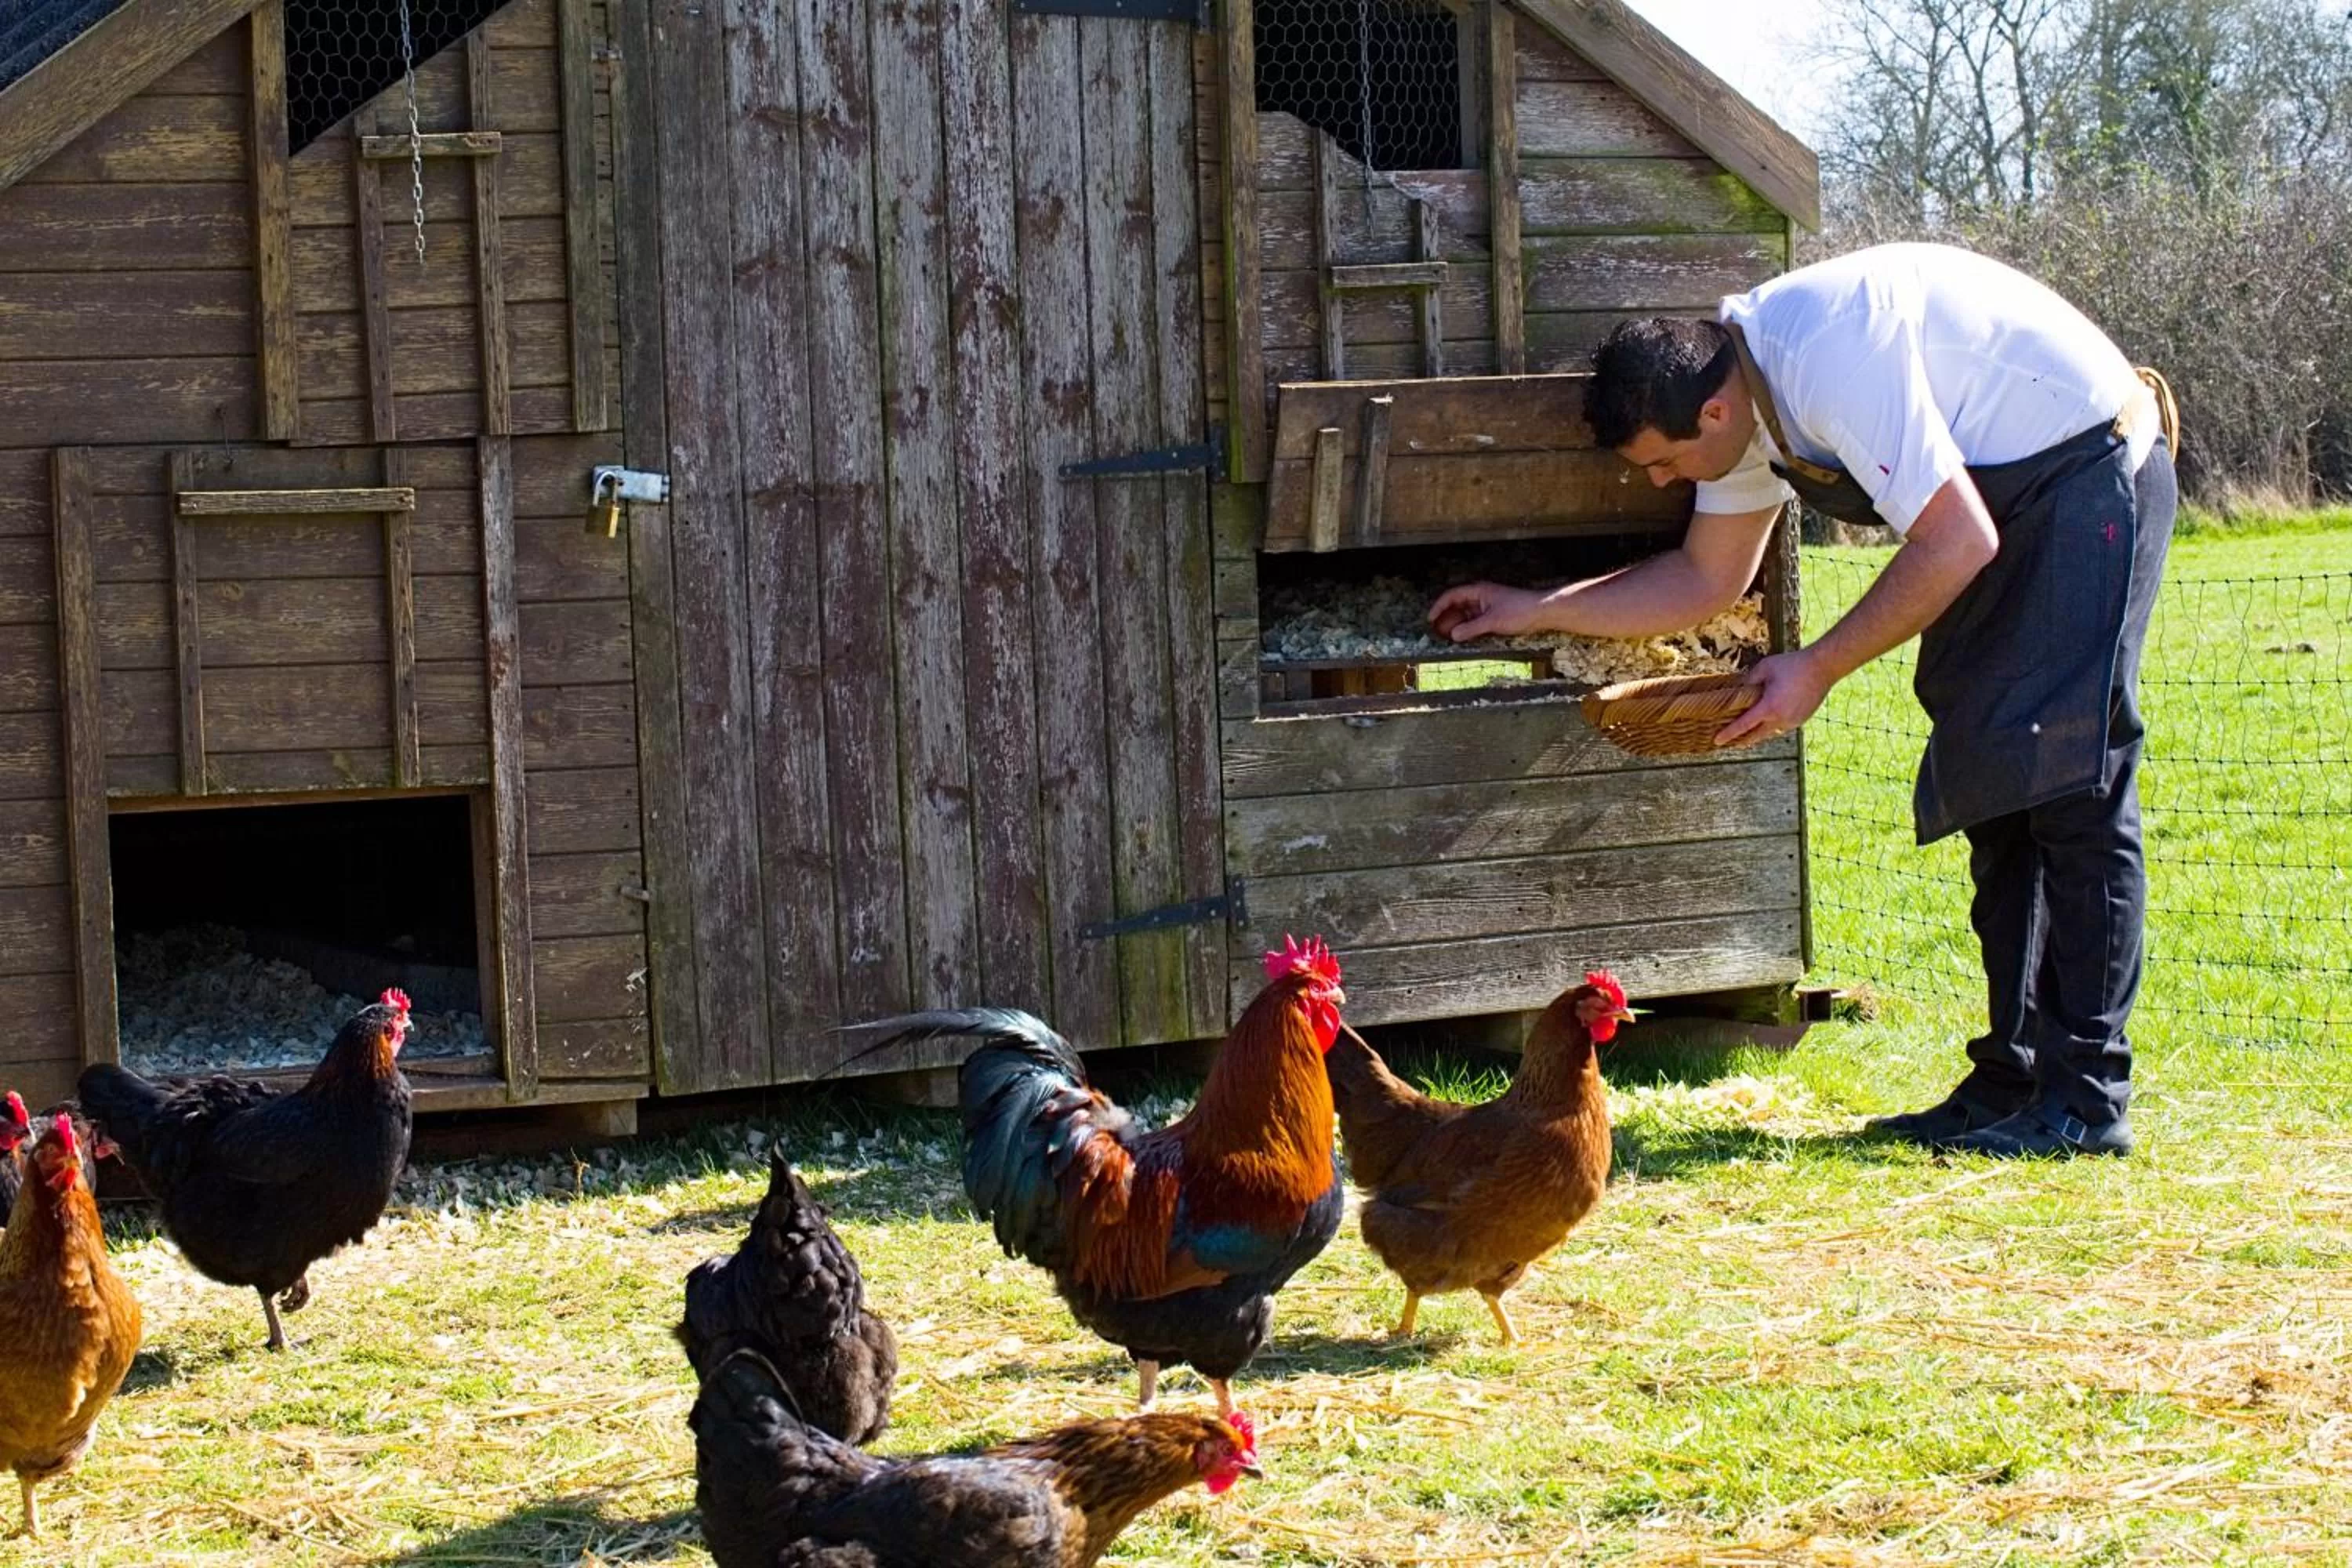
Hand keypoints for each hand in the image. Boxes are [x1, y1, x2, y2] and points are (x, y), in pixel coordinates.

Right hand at [1428, 581, 1545, 641]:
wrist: (1543, 613)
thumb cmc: (1520, 610)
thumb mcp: (1493, 621)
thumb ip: (1471, 628)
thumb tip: (1453, 635)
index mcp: (1478, 591)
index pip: (1452, 596)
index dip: (1439, 607)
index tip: (1430, 620)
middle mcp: (1480, 597)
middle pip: (1456, 606)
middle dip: (1445, 619)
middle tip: (1436, 633)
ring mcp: (1486, 607)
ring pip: (1465, 616)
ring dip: (1456, 626)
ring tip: (1446, 638)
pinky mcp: (1493, 617)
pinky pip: (1474, 623)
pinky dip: (1467, 630)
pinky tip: (1462, 638)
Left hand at [1715, 648, 1830, 747]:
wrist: (1822, 667)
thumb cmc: (1792, 665)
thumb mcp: (1764, 668)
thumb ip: (1749, 680)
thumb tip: (1738, 690)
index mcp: (1769, 707)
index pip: (1743, 725)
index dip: (1728, 734)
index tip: (1717, 741)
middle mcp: (1780, 719)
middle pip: (1755, 736)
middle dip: (1740, 740)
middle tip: (1727, 743)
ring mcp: (1792, 721)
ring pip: (1770, 732)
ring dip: (1757, 733)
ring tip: (1745, 734)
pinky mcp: (1801, 720)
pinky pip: (1782, 727)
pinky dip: (1772, 726)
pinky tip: (1767, 722)